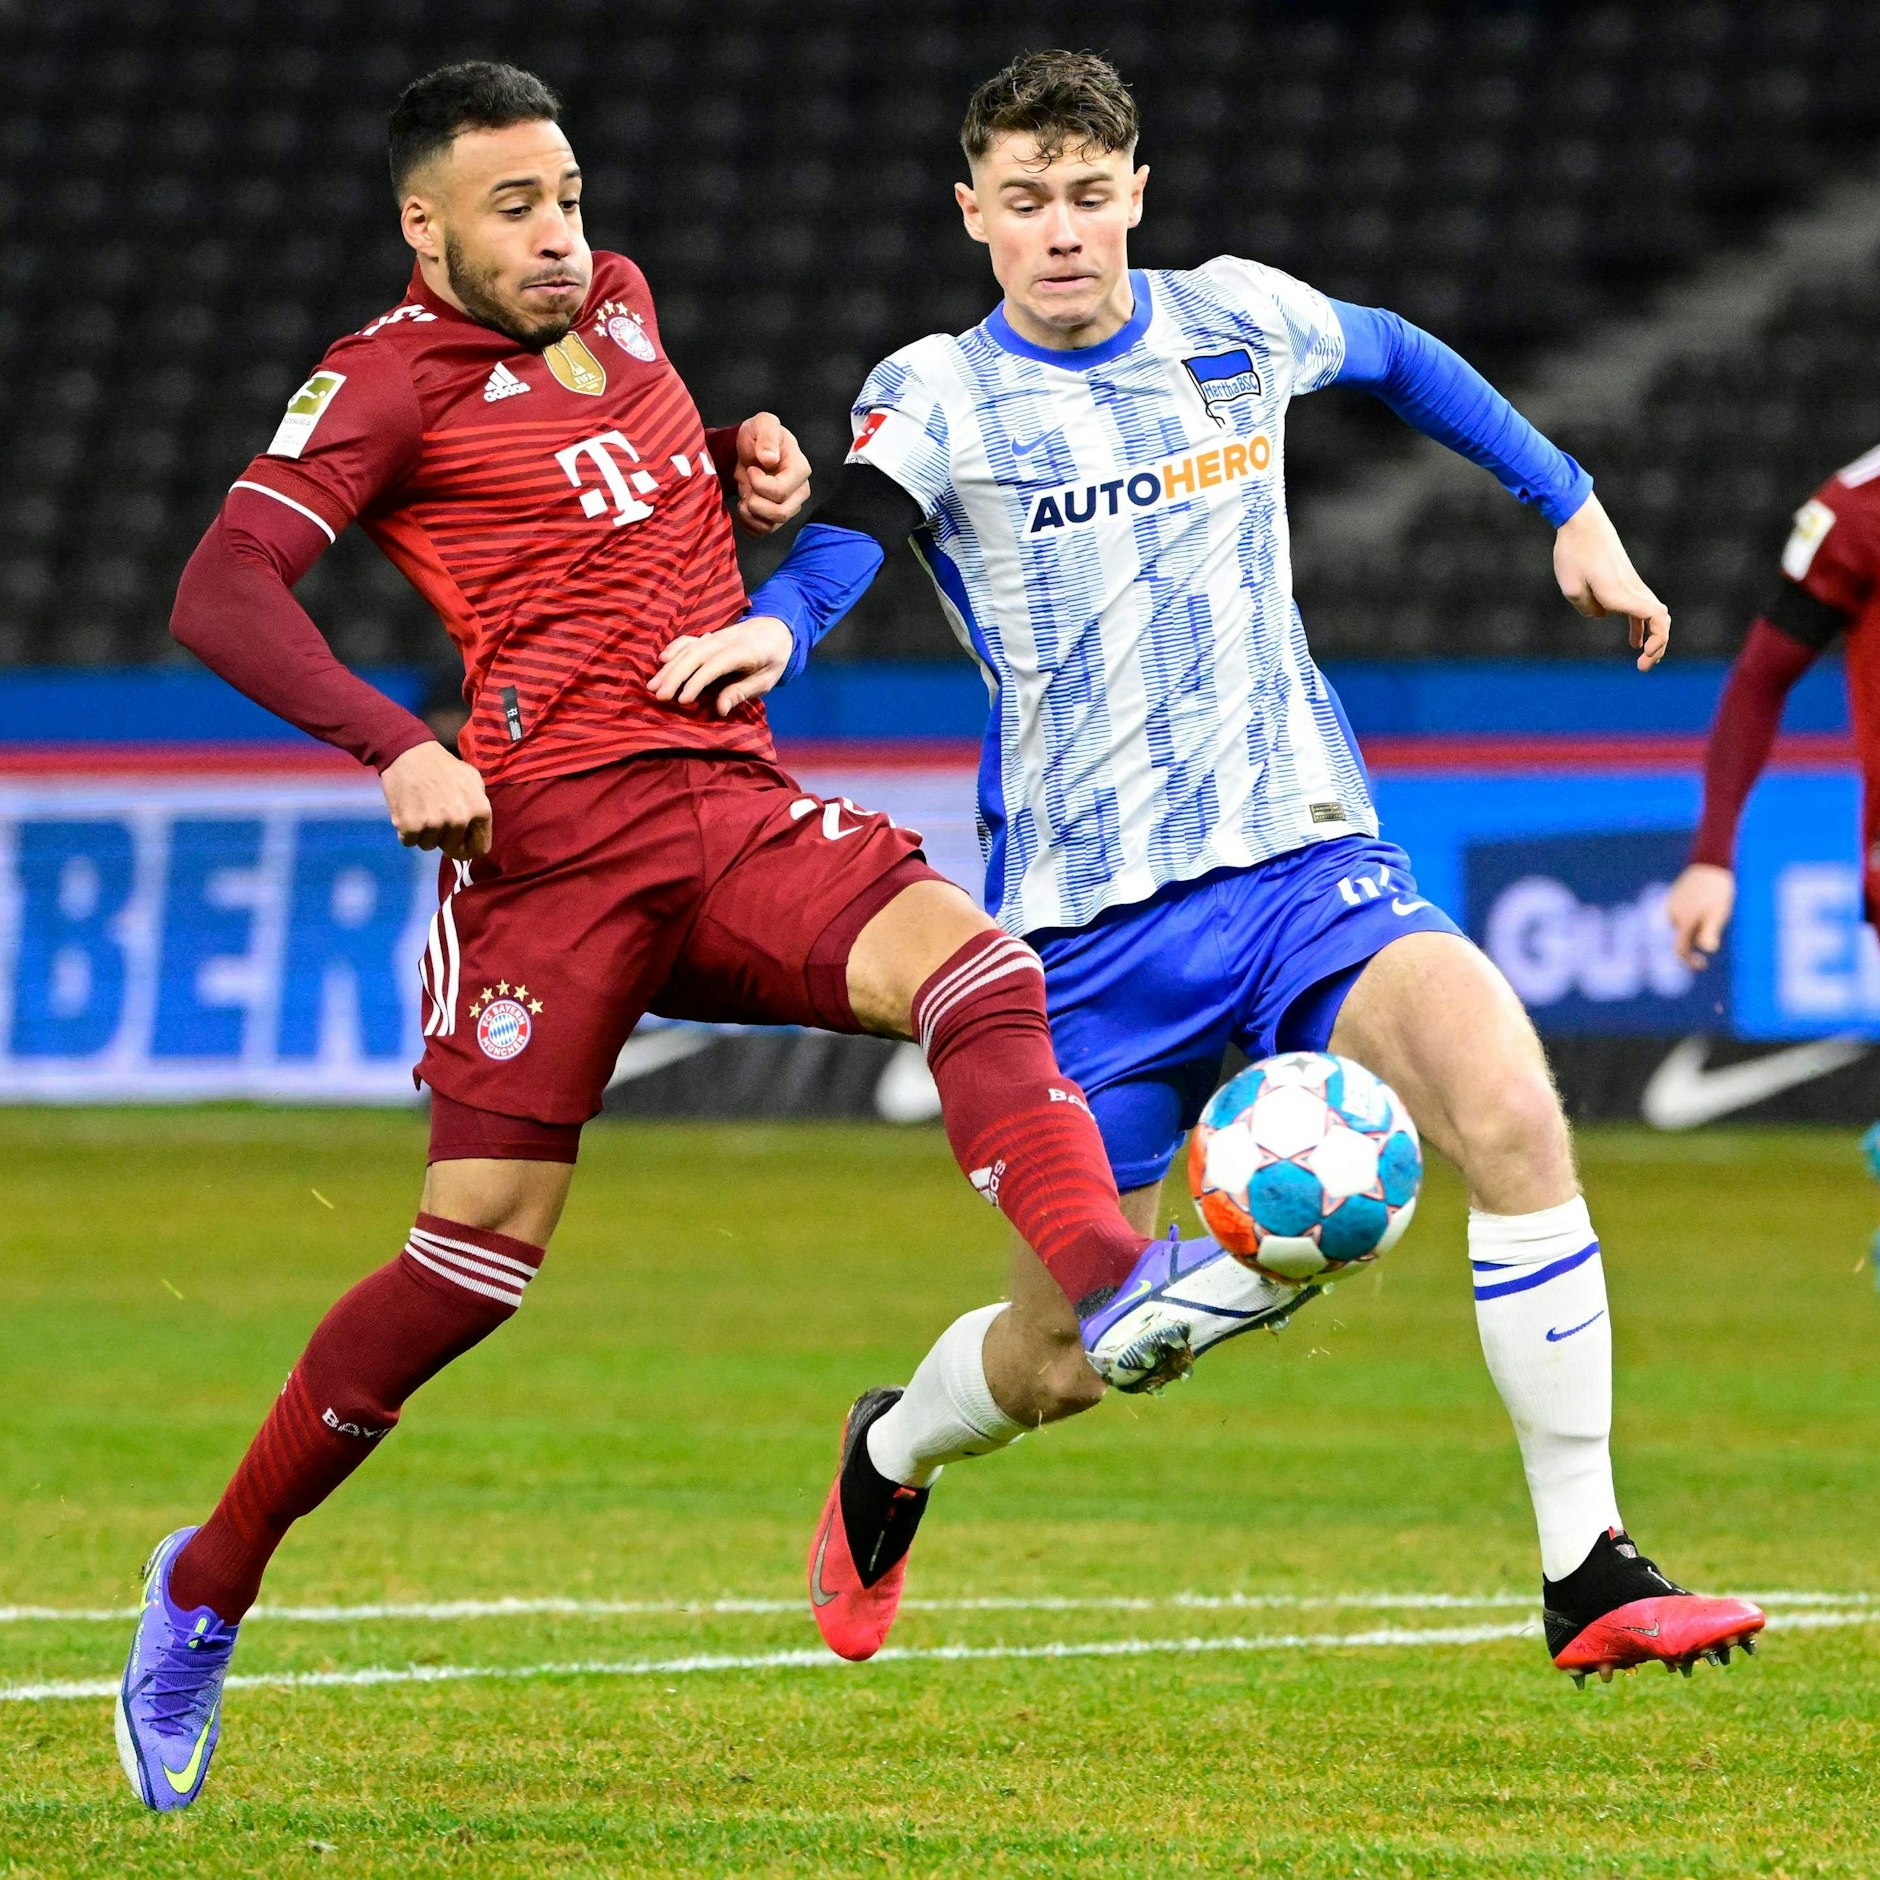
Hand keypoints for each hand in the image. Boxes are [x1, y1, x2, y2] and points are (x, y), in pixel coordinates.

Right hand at [380, 741, 491, 859]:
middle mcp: (459, 820)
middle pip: (452, 850)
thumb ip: (478, 807)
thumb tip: (476, 834)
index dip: (468, 849)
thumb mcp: (473, 781)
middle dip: (444, 839)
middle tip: (436, 819)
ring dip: (424, 834)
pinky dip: (407, 831)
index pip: (479, 848)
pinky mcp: (410, 826)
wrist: (409, 753)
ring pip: (429, 846)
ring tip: (422, 810)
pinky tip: (408, 811)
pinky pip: (409, 842)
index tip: (458, 844)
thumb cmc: (443, 766)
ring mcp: (434, 824)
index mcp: (480, 810)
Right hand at [650, 615, 793, 715]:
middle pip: (695, 656)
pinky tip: (662, 660)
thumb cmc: (773, 659)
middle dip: (674, 676)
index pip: (714, 666)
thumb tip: (720, 709)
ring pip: (688, 649)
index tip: (682, 700)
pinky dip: (674, 648)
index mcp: (743, 652)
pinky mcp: (709, 636)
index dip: (697, 682)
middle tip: (658, 696)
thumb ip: (742, 691)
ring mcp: (715, 636)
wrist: (776, 628)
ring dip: (669, 667)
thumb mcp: (766, 679)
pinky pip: (688, 640)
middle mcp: (725, 640)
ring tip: (653, 685)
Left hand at [730, 412, 809, 533]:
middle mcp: (800, 492)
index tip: (750, 469)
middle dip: (755, 502)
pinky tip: (743, 505)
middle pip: (780, 513)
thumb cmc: (759, 435)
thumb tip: (770, 459)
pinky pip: (762, 531)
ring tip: (743, 493)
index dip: (759, 484)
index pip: (781, 491)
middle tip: (746, 484)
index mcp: (800, 469)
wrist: (750, 447)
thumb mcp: (762, 424)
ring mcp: (789, 507)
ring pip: (770, 525)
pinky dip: (747, 522)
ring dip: (749, 512)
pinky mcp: (776, 518)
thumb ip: (767, 437)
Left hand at [1553, 493, 1671, 670]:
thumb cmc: (1573, 552)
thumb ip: (1587, 608)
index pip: (1653, 616)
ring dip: (1653, 637)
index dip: (1656, 638)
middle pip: (1660, 619)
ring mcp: (1631, 583)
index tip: (1643, 653)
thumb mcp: (1570, 587)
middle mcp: (1631, 587)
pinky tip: (1634, 643)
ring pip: (1653, 615)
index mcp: (1619, 591)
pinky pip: (1640, 607)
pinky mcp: (1625, 580)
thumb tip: (1603, 613)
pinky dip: (1641, 626)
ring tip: (1643, 660)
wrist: (1582, 521)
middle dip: (1658, 646)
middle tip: (1642, 667)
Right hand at [1665, 862, 1734, 969]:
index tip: (1703, 965)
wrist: (1711, 863)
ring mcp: (1671, 905)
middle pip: (1683, 936)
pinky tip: (1705, 899)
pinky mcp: (1673, 897)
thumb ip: (1710, 932)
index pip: (1680, 950)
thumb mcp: (1718, 913)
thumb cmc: (1718, 891)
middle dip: (1697, 936)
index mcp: (1683, 921)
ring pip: (1682, 924)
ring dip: (1696, 924)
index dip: (1689, 961)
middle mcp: (1672, 914)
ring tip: (1714, 906)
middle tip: (1719, 920)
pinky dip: (1692, 913)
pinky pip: (1681, 912)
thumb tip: (1709, 949)